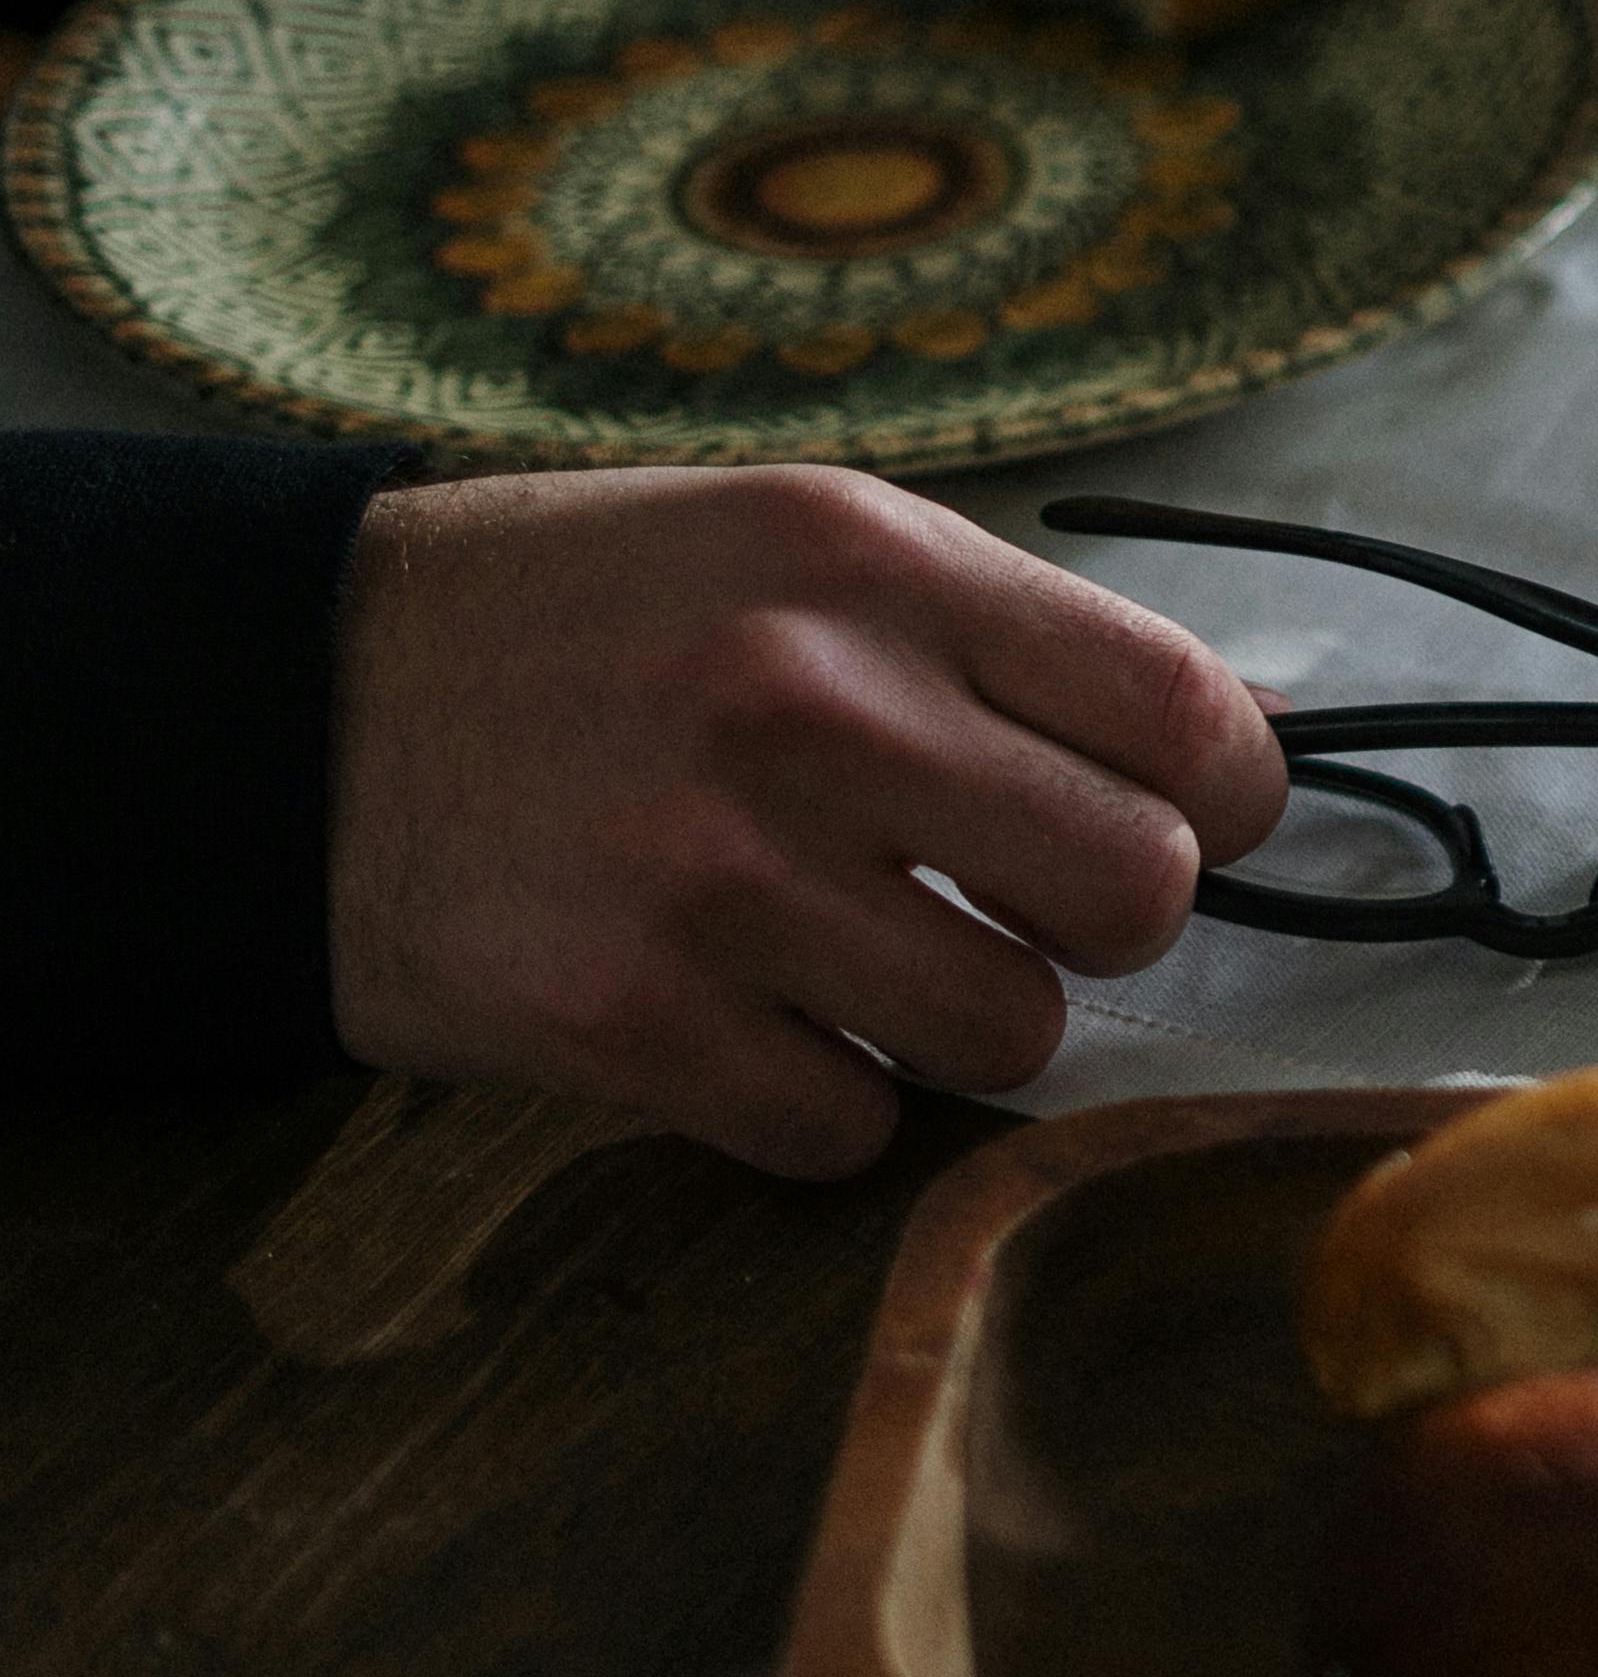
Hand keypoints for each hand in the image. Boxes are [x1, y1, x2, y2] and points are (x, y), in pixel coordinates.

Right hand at [329, 468, 1281, 1176]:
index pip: (1180, 713)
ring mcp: (710, 873)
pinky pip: (851, 1130)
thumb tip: (1213, 764)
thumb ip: (995, 638)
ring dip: (964, 1022)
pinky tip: (753, 1028)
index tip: (1200, 824)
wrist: (290, 704)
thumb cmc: (589, 625)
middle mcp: (807, 707)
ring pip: (1011, 1033)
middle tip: (1020, 903)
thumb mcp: (793, 545)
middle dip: (1102, 920)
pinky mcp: (618, 1020)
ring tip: (870, 962)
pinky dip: (826, 1104)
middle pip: (1137, 889)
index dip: (1229, 798)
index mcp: (871, 567)